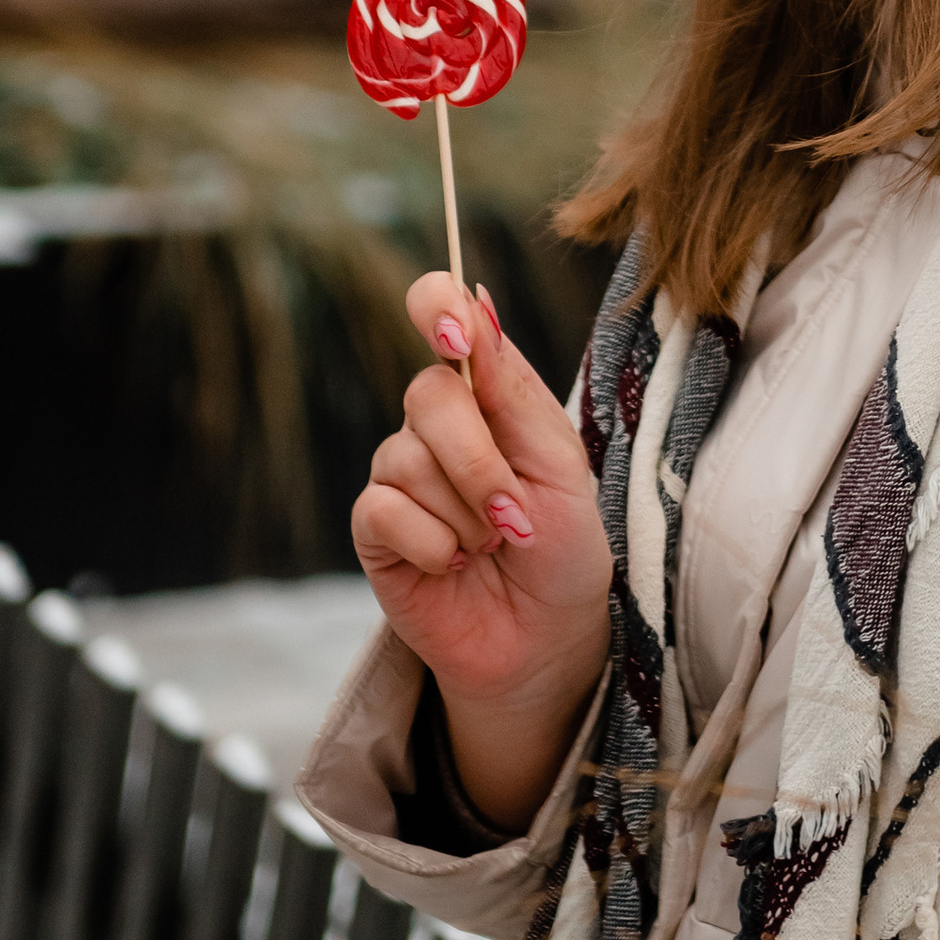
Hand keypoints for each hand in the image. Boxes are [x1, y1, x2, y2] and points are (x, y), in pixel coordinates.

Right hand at [353, 273, 611, 830]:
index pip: (440, 311)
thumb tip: (476, 301)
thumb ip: (513, 389)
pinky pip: (386, 511)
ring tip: (493, 545)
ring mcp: (400, 474)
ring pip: (407, 458)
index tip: (451, 328)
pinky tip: (455, 564)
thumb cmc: (564, 546)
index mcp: (486, 391)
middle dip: (481, 462)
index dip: (435, 304)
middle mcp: (435, 423)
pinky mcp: (375, 531)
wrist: (548, 637)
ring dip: (467, 515)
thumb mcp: (561, 464)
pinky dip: (435, 544)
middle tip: (516, 516)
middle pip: (428, 394)